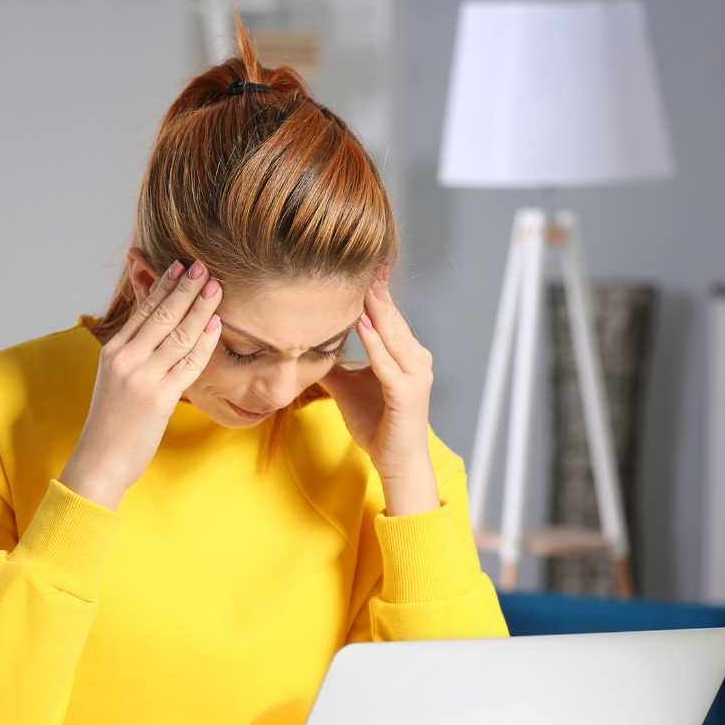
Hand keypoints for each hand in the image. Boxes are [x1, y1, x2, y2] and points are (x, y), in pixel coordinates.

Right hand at [59, 261, 222, 509]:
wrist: (99, 460)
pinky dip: (204, 342)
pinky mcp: (160, 398)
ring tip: (216, 288)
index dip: (165, 286)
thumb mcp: (115, 380)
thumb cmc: (111, 423)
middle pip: (162, 315)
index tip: (182, 266)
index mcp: (113, 351)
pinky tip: (216, 325)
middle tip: (205, 267)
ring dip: (200, 308)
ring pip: (178, 334)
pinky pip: (188, 364)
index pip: (143, 310)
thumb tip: (152, 333)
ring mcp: (143, 377)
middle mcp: (126, 359)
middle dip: (186, 289)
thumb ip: (133, 354)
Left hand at [319, 278, 439, 516]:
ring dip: (376, 310)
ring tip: (361, 284)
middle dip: (378, 292)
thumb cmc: (377, 426)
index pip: (389, 318)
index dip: (375, 293)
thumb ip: (334, 368)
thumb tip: (308, 349)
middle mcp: (416, 361)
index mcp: (406, 356)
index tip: (362, 266)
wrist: (397, 463)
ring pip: (392, 336)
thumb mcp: (348, 390)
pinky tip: (362, 323)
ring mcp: (415, 377)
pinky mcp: (408, 395)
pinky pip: (388, 364)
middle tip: (366, 261)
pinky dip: (375, 344)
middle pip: (393, 320)